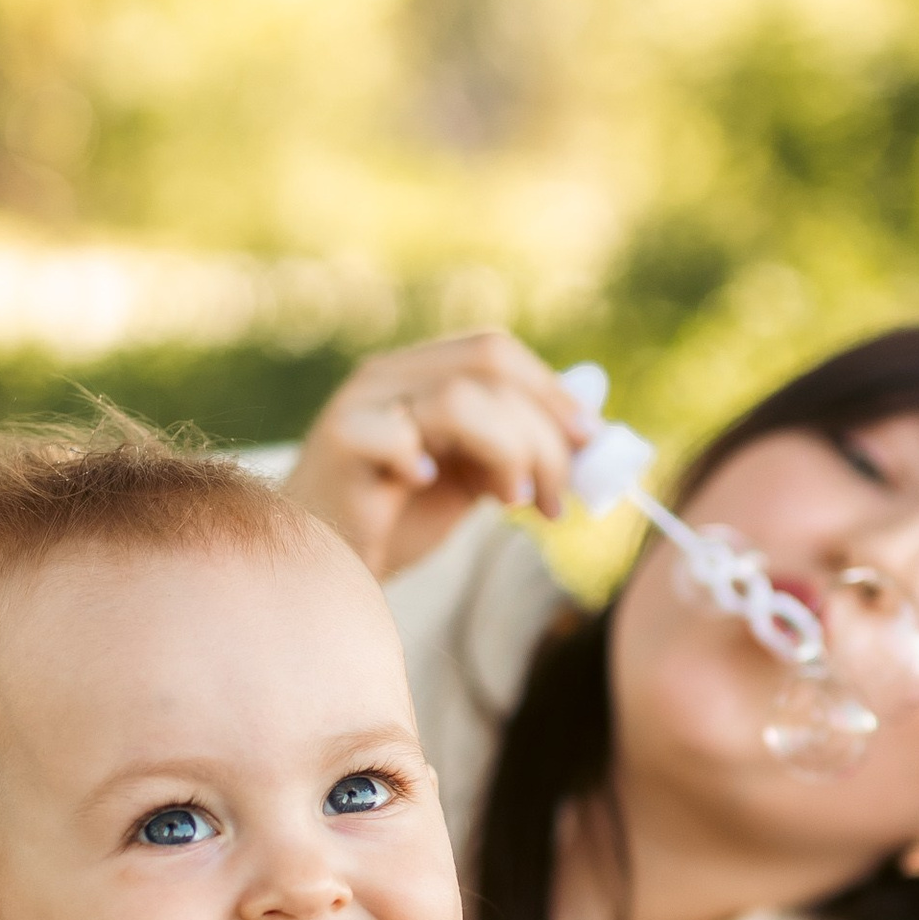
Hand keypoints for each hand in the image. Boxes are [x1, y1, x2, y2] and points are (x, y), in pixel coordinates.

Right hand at [285, 332, 594, 583]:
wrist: (325, 569)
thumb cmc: (397, 520)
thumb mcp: (472, 476)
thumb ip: (516, 445)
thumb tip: (593, 428)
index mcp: (418, 373)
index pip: (495, 351)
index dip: (551, 392)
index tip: (590, 442)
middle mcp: (387, 377)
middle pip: (489, 366)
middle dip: (543, 431)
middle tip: (556, 495)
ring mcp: (359, 405)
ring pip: (459, 397)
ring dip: (508, 452)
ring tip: (511, 503)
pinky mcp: (340, 444)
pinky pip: (396, 435)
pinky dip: (425, 459)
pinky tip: (430, 487)